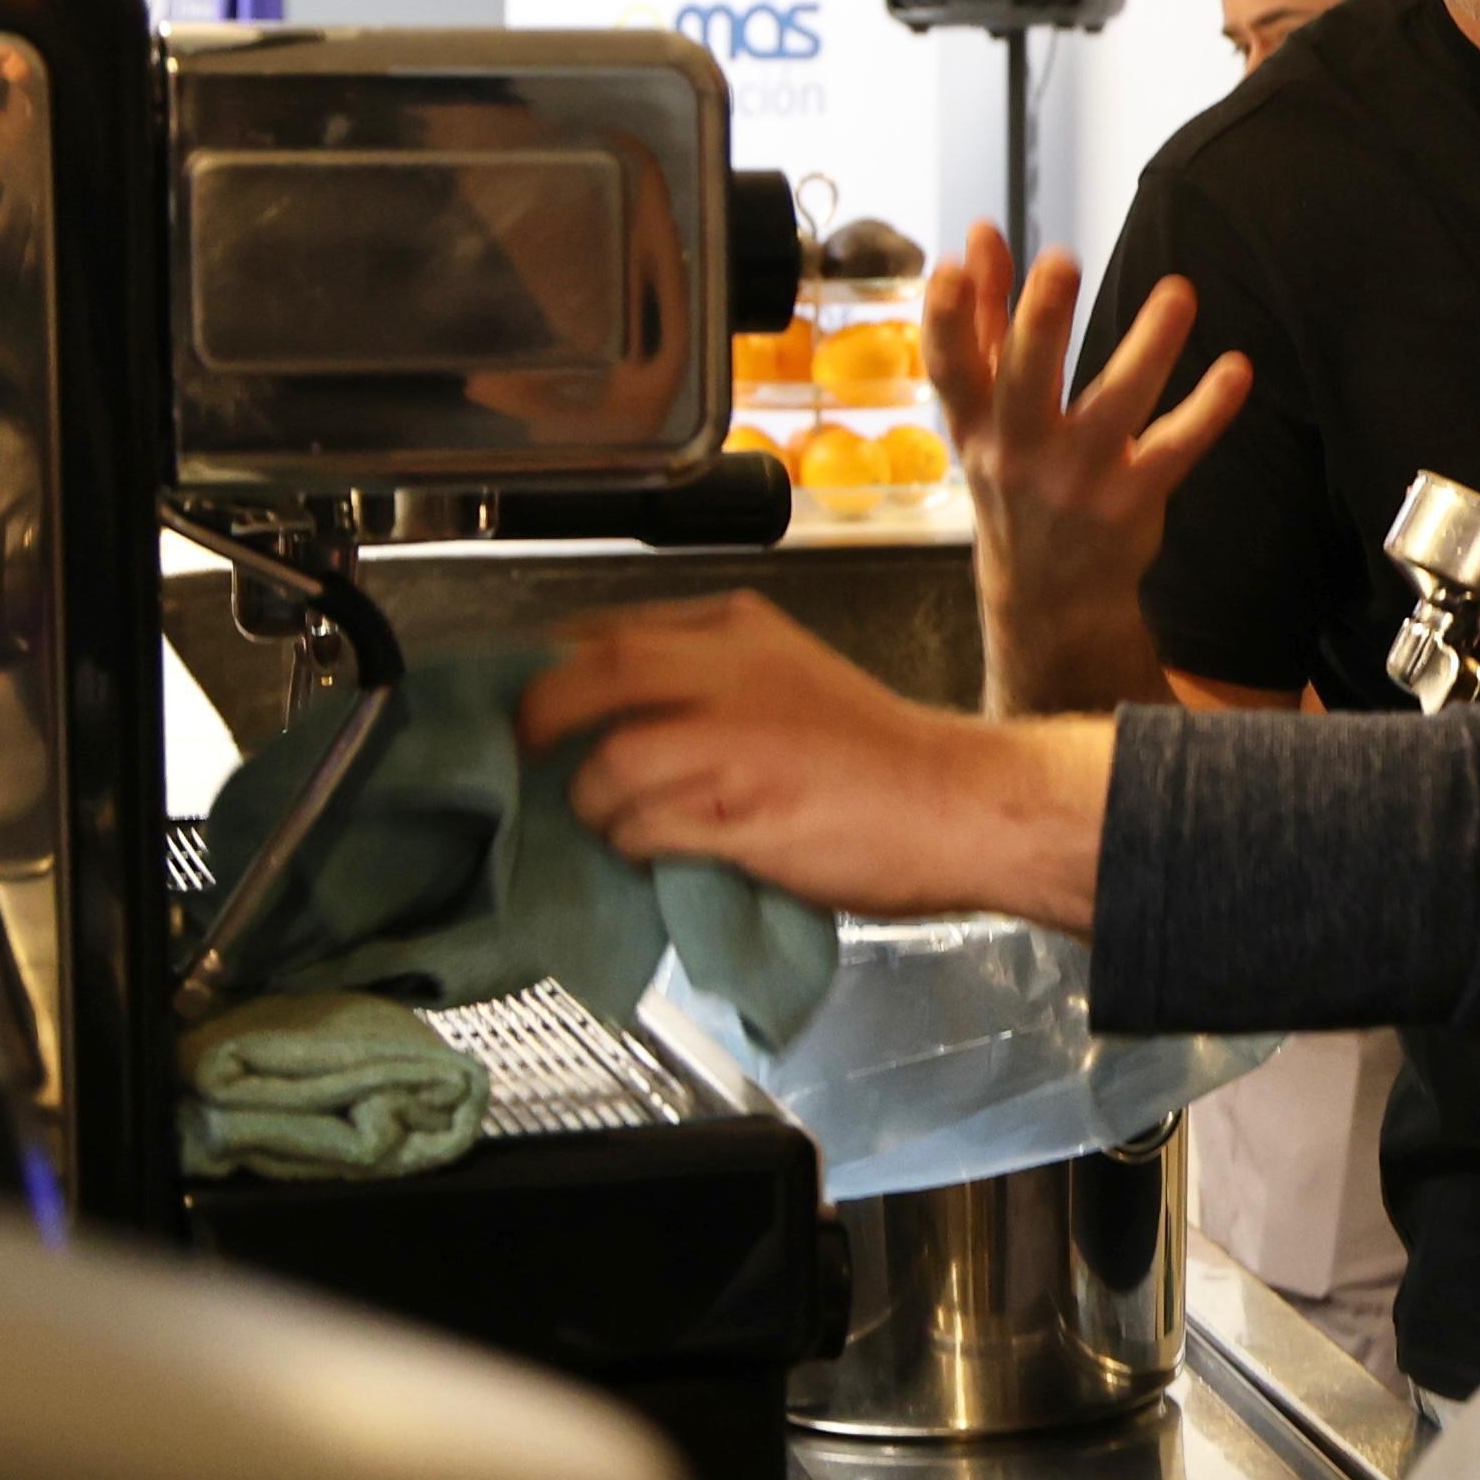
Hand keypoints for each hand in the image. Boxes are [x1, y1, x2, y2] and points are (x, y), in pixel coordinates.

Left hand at [518, 592, 1115, 929]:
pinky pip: (643, 828)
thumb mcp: (789, 675)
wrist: (956, 804)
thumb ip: (708, 676)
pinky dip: (632, 844)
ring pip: (608, 765)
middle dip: (539, 720)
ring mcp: (731, 741)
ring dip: (592, 804)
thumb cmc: (879, 755)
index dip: (552, 665)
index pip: (610, 629)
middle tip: (523, 755)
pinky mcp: (736, 812)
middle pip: (591, 676)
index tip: (529, 696)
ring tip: (612, 822)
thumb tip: (613, 708)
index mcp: (739, 628)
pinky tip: (652, 851)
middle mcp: (728, 671)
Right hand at [927, 222, 1252, 712]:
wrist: (1048, 594)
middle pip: (1023, 384)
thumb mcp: (983, 410)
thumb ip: (981, 318)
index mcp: (976, 425)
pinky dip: (1207, 412)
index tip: (951, 264)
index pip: (949, 369)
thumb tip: (978, 233)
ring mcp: (1076, 480)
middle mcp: (1018, 453)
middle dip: (1038, 323)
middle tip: (1061, 261)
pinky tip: (1237, 369)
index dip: (943, 319)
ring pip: (1114, 408)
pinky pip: (1173, 451)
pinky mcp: (1130, 501)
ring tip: (1179, 292)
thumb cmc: (1015, 474)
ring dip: (1148, 349)